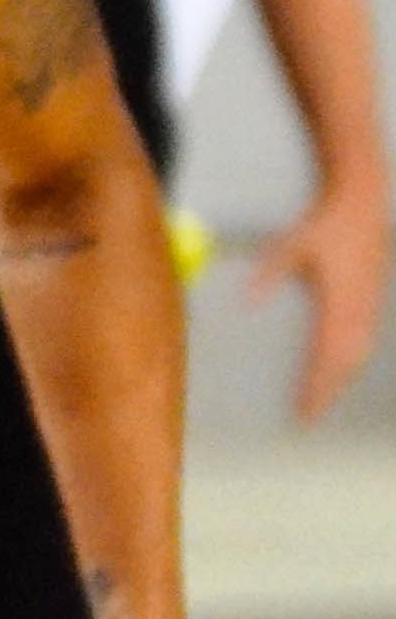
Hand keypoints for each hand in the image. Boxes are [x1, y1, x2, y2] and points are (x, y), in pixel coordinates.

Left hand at [247, 173, 389, 421]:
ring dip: (342, 378)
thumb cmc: (322, 224)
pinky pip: (366, 337)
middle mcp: (358, 307)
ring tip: (321, 400)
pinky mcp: (373, 296)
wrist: (361, 202)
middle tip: (307, 416)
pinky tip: (341, 368)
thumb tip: (246, 303)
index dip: (317, 387)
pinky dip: (353, 358)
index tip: (303, 409)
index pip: (327, 356)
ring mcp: (369, 302)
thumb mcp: (289, 246)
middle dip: (327, 392)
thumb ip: (268, 275)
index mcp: (338, 300)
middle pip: (345, 363)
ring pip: (359, 353)